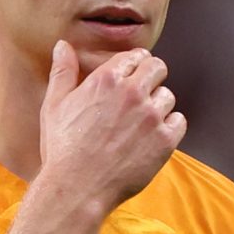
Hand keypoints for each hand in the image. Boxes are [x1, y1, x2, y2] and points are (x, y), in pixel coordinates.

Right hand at [35, 39, 185, 214]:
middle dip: (152, 78)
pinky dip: (170, 127)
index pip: (136, 56)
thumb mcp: (54, 105)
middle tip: (142, 96)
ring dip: (158, 105)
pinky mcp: (165, 140)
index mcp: (107, 79)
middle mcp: (132, 92)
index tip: (133, 77)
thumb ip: (63, 72)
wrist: (77, 187)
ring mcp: (151, 116)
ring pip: (168, 96)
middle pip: (158, 68)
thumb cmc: (63, 148)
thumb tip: (63, 45)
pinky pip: (179, 122)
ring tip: (142, 123)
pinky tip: (152, 137)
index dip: (135, 65)